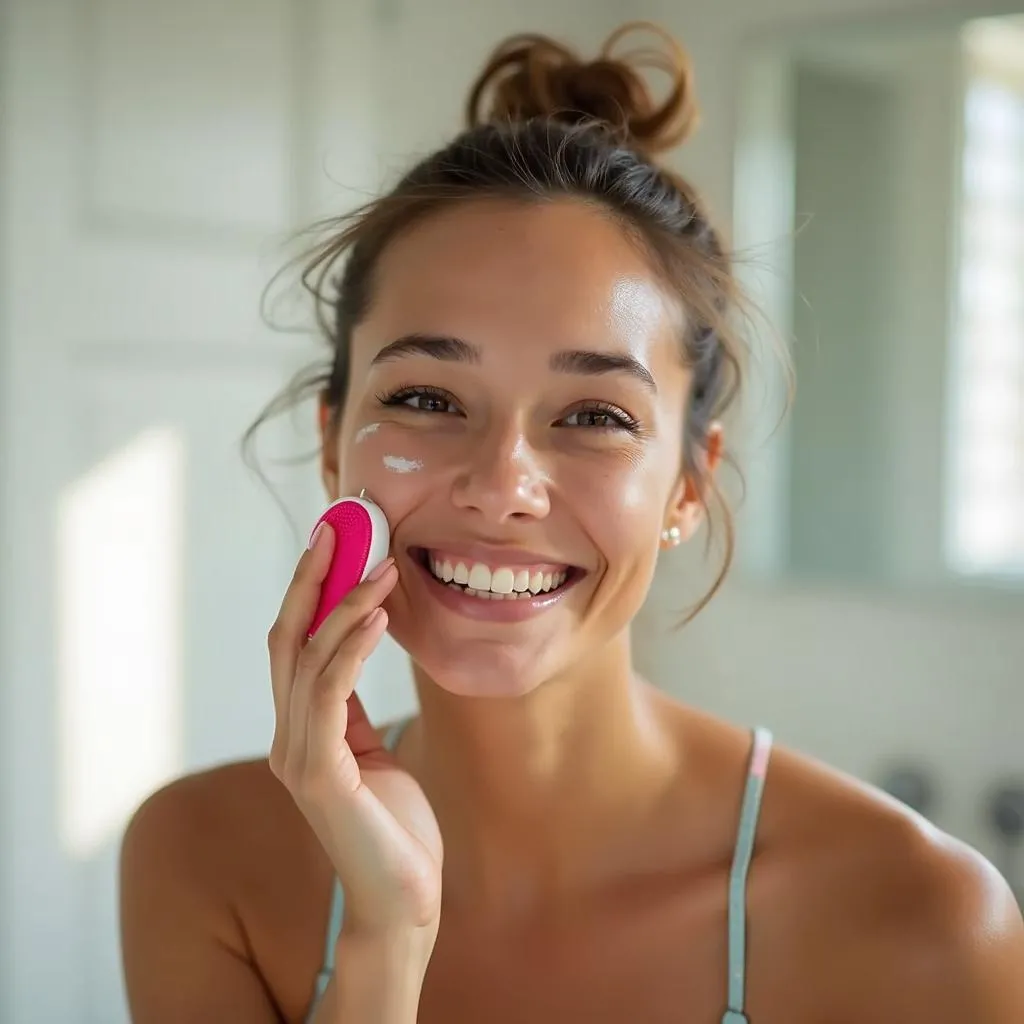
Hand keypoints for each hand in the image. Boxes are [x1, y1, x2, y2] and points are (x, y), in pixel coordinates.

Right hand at [267, 523, 442, 937]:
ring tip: (379, 566)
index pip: (296, 646)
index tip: (333, 542)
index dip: (309, 592)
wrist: (403, 900)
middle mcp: (289, 739)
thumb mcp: (372, 754)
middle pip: (289, 640)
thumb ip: (350, 711)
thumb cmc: (393, 826)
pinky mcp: (321, 776)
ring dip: (345, 606)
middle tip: (339, 528)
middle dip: (311, 581)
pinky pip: (331, 697)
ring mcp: (299, 758)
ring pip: (312, 660)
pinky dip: (351, 651)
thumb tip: (353, 655)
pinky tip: (375, 618)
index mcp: (301, 730)